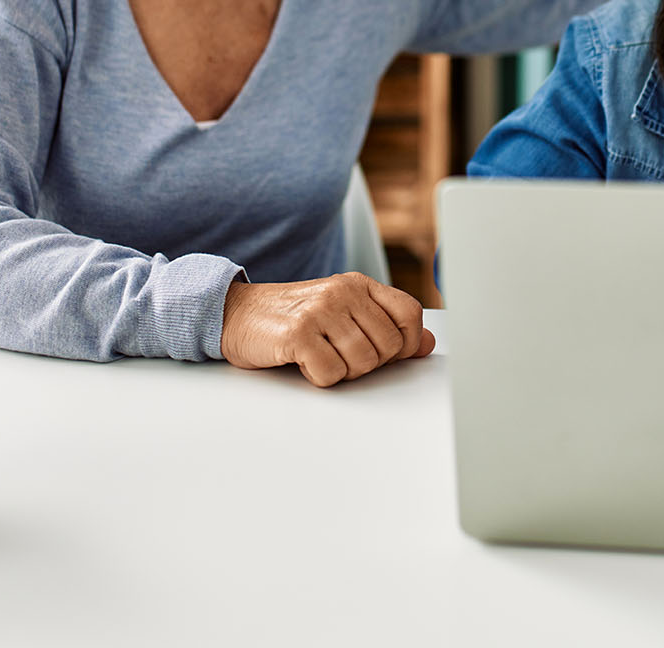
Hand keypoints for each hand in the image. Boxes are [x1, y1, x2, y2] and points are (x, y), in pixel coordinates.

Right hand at [219, 272, 435, 386]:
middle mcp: (343, 292)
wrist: (236, 314)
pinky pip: (331, 374)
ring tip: (321, 356)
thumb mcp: (343, 313)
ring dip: (342, 372)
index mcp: (358, 284)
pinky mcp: (299, 333)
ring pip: (362, 363)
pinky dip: (319, 378)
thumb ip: (385, 325)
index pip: (409, 314)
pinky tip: (303, 362)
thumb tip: (427, 344)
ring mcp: (321, 310)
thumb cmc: (292, 318)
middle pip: (388, 347)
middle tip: (340, 355)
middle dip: (367, 364)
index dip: (407, 343)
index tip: (386, 354)